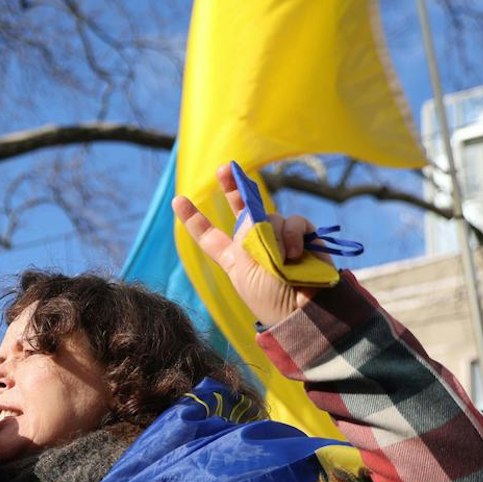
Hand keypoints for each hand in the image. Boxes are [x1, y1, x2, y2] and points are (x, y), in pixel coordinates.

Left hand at [172, 166, 319, 327]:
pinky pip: (295, 222)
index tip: (178, 200)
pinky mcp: (304, 237)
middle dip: (234, 186)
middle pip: (243, 209)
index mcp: (234, 257)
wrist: (304, 312)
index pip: (210, 235)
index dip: (194, 219)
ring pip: (270, 217)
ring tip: (282, 259)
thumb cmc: (270, 299)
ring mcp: (280, 238)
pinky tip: (293, 253)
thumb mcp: (248, 271)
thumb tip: (255, 213)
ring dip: (274, 236)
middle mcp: (255, 244)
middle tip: (225, 168)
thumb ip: (247, 239)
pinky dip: (293, 235)